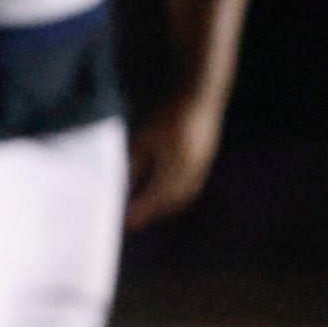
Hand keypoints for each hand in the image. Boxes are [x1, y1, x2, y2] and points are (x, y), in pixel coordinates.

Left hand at [126, 98, 221, 229]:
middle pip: (169, 204)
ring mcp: (200, 172)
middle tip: (132, 222)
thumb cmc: (169, 119)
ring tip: (145, 214)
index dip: (140, 212)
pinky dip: (175, 200)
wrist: (200, 103)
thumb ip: (135, 165)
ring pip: (181, 199)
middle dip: (151, 215)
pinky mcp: (204, 168)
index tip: (125, 223)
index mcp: (174, 169)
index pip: (154, 199)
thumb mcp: (144, 141)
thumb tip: (123, 187)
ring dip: (163, 210)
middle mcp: (190, 175)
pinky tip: (164, 200)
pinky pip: (189, 192)